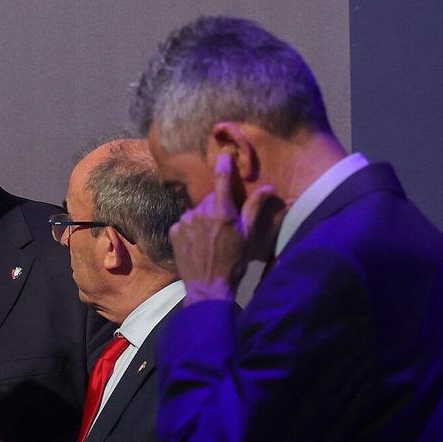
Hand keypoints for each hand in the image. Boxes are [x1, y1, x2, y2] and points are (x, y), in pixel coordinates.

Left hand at [170, 152, 281, 302]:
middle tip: (225, 227)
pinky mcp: (173, 232)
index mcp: (221, 211)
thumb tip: (268, 187)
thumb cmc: (234, 261)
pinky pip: (184, 223)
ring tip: (211, 239)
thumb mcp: (249, 235)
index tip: (223, 154)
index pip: (222, 180)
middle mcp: (200, 212)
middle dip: (218, 207)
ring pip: (197, 212)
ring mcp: (184, 221)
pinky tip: (198, 244)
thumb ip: (255, 208)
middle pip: (210, 200)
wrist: (208, 286)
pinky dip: (191, 229)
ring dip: (203, 219)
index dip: (223, 165)